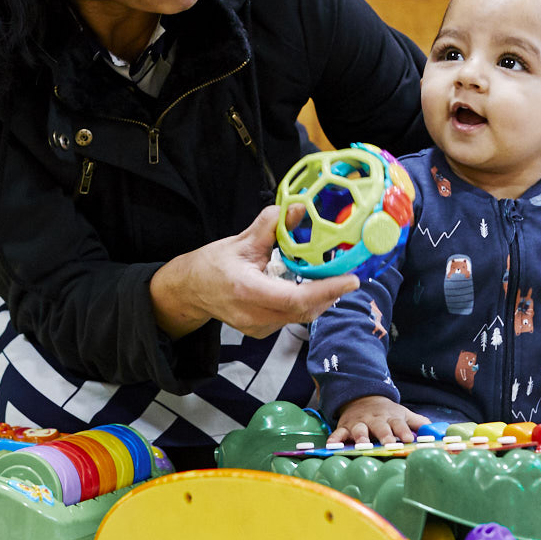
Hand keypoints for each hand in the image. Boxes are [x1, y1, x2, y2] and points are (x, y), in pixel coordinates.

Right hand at [150, 205, 358, 339]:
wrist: (190, 290)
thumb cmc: (211, 265)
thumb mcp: (240, 240)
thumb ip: (270, 226)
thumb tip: (298, 209)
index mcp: (247, 291)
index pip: (295, 298)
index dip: (326, 290)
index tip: (350, 280)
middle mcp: (254, 315)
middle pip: (303, 310)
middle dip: (329, 294)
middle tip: (349, 277)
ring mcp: (258, 327)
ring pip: (299, 317)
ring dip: (320, 300)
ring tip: (334, 281)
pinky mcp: (261, 331)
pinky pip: (291, 319)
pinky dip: (306, 305)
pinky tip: (312, 289)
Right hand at [330, 395, 428, 444]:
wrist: (362, 397)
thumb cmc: (387, 412)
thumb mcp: (403, 414)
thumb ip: (419, 422)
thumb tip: (439, 431)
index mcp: (391, 417)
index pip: (399, 424)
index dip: (404, 431)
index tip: (409, 439)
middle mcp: (375, 420)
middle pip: (380, 427)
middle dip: (384, 435)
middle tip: (389, 444)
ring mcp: (359, 423)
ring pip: (359, 430)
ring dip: (361, 437)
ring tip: (362, 446)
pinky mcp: (345, 427)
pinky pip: (338, 433)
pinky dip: (334, 439)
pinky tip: (331, 446)